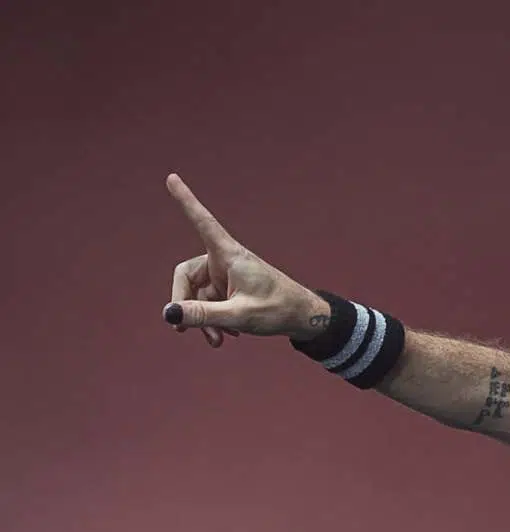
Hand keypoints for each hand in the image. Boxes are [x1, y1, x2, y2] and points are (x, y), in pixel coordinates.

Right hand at [162, 173, 326, 347]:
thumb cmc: (279, 310)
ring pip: (198, 296)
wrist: (305, 319)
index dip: (186, 201)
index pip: (203, 222)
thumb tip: (170, 314)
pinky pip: (210, 304)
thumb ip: (203, 315)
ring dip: (202, 319)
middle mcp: (225, 261)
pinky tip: (226, 335)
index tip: (171, 177)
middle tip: (183, 329)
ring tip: (216, 340)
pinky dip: (213, 320)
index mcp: (230, 255)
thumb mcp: (239, 315)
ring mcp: (227, 277)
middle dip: (185, 304)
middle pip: (187, 277)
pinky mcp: (230, 291)